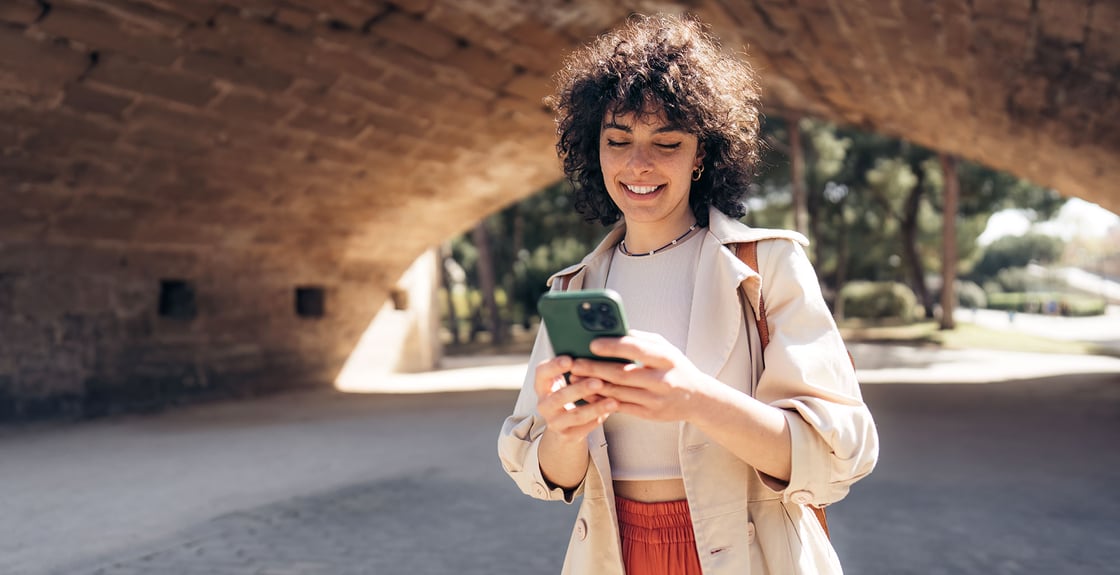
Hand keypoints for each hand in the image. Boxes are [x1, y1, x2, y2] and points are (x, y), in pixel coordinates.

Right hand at [533, 355, 618, 444]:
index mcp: (542, 385)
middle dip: (580, 389)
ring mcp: (554, 422)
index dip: (554, 366)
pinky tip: (610, 412)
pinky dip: (598, 420)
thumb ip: (576, 367)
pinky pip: (583, 429)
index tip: (570, 360)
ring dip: (595, 408)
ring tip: (613, 401)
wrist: (564, 424)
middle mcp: (544, 404)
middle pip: (559, 396)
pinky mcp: (566, 435)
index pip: (541, 373)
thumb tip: (600, 347)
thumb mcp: (567, 379)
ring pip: (574, 416)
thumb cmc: (570, 392)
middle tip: (598, 381)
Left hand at [570, 330, 711, 422]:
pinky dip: (602, 401)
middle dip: (595, 368)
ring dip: (593, 385)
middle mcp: (662, 380)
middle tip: (575, 362)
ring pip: (618, 392)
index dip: (613, 347)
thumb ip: (642, 339)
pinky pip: (621, 407)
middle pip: (622, 374)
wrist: (697, 398)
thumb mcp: (666, 348)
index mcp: (666, 358)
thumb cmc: (675, 367)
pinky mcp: (650, 415)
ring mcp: (656, 400)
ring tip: (576, 377)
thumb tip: (614, 331)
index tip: (592, 343)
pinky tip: (588, 393)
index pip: (637, 350)